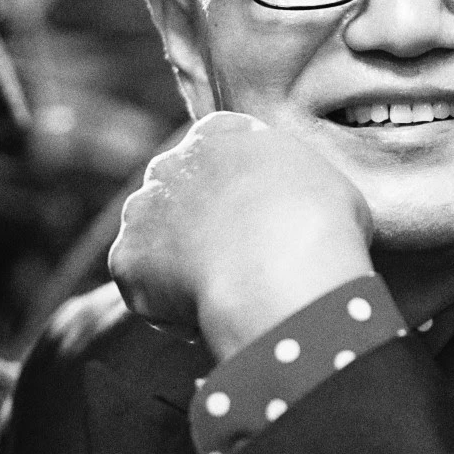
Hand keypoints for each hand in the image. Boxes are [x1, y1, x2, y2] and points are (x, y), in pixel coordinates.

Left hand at [109, 111, 375, 360]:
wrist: (281, 271)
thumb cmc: (320, 227)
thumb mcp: (327, 186)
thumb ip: (295, 187)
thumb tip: (298, 210)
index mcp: (224, 133)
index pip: (216, 146)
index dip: (233, 184)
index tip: (252, 215)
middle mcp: (174, 161)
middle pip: (178, 190)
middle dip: (197, 222)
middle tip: (236, 262)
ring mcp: (143, 208)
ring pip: (154, 238)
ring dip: (176, 263)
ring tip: (222, 295)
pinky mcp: (125, 257)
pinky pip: (141, 286)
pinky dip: (165, 307)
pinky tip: (203, 320)